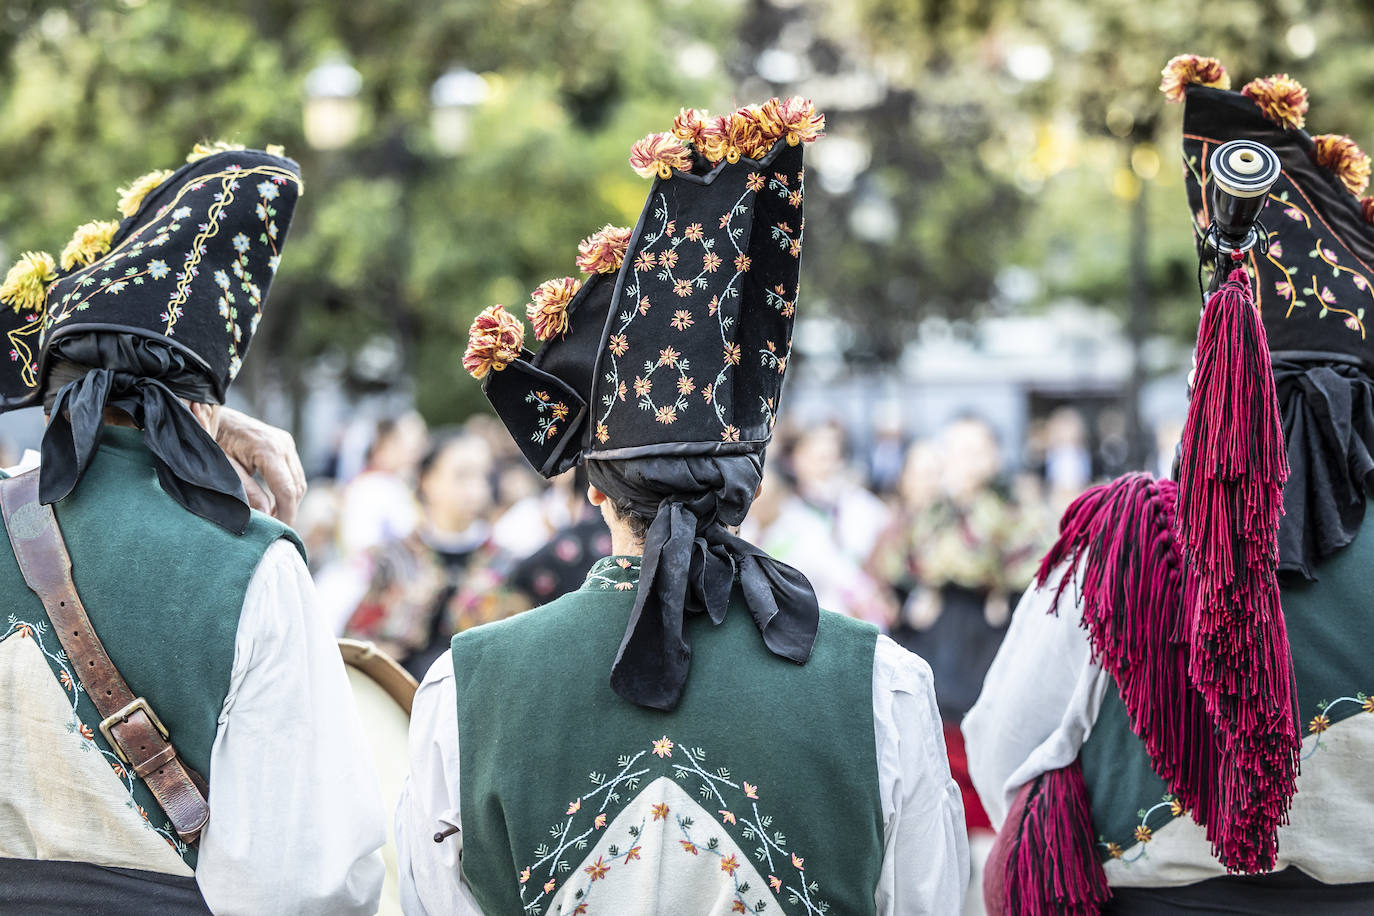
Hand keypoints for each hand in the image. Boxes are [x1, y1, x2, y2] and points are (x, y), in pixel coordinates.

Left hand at [216, 407, 306, 525]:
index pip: (287, 490)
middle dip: (289, 510)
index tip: (282, 533)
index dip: (287, 514)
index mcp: (269, 449)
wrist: (210, 413)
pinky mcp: (284, 444)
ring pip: (298, 481)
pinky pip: (293, 473)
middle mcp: (283, 444)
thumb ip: (247, 493)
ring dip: (289, 501)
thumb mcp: (225, 470)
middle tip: (276, 530)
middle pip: (297, 486)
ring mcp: (286, 442)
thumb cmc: (213, 440)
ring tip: (274, 518)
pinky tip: (274, 502)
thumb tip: (266, 516)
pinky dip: (287, 490)